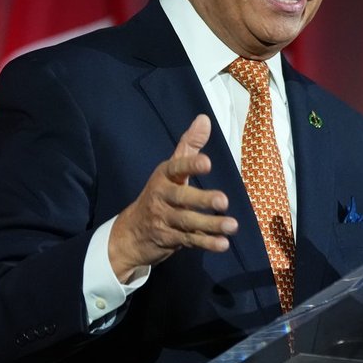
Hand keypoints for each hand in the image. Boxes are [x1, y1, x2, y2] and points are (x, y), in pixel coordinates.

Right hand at [107, 114, 237, 281]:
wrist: (130, 233)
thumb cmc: (159, 195)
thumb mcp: (170, 169)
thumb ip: (189, 145)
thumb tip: (205, 119)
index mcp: (164, 176)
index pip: (176, 168)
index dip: (191, 165)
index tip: (208, 163)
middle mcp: (162, 197)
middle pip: (182, 198)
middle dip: (202, 200)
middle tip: (224, 200)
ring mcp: (164, 220)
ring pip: (188, 222)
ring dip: (211, 225)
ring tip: (232, 225)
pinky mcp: (170, 240)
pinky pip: (190, 241)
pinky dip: (206, 243)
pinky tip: (223, 243)